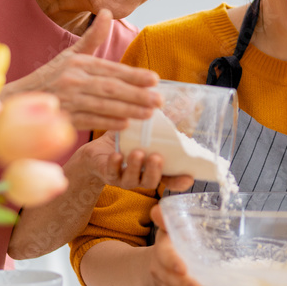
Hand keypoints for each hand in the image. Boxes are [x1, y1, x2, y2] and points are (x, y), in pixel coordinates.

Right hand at [4, 9, 160, 130]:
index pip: (110, 69)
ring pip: (103, 105)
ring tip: (149, 113)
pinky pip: (89, 121)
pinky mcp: (63, 119)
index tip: (154, 79)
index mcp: (78, 63)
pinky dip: (107, 122)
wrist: (18, 100)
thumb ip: (93, 37)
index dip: (133, 75)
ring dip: (128, 110)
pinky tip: (126, 124)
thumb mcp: (71, 54)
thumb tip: (108, 11)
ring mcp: (68, 100)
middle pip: (110, 88)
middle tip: (159, 100)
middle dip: (137, 94)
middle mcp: (73, 80)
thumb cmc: (51, 76)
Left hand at [64, 132, 193, 192]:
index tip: (189, 176)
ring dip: (135, 167)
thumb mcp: (144, 130)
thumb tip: (182, 104)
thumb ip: (162, 122)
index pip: (172, 179)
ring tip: (137, 153)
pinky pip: (112, 173)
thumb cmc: (125, 140)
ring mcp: (124, 178)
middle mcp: (141, 176)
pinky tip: (116, 154)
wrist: (97, 149)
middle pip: (152, 181)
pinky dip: (115, 164)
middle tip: (156, 157)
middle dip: (155, 171)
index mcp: (154, 168)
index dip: (181, 181)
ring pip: (133, 180)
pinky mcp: (108, 175)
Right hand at [148, 204, 211, 285]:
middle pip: (171, 280)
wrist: (154, 261)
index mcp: (161, 250)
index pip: (165, 257)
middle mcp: (159, 269)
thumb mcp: (168, 227)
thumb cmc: (169, 241)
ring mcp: (164, 285)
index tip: (183, 269)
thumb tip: (158, 209)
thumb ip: (166, 219)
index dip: (173, 263)